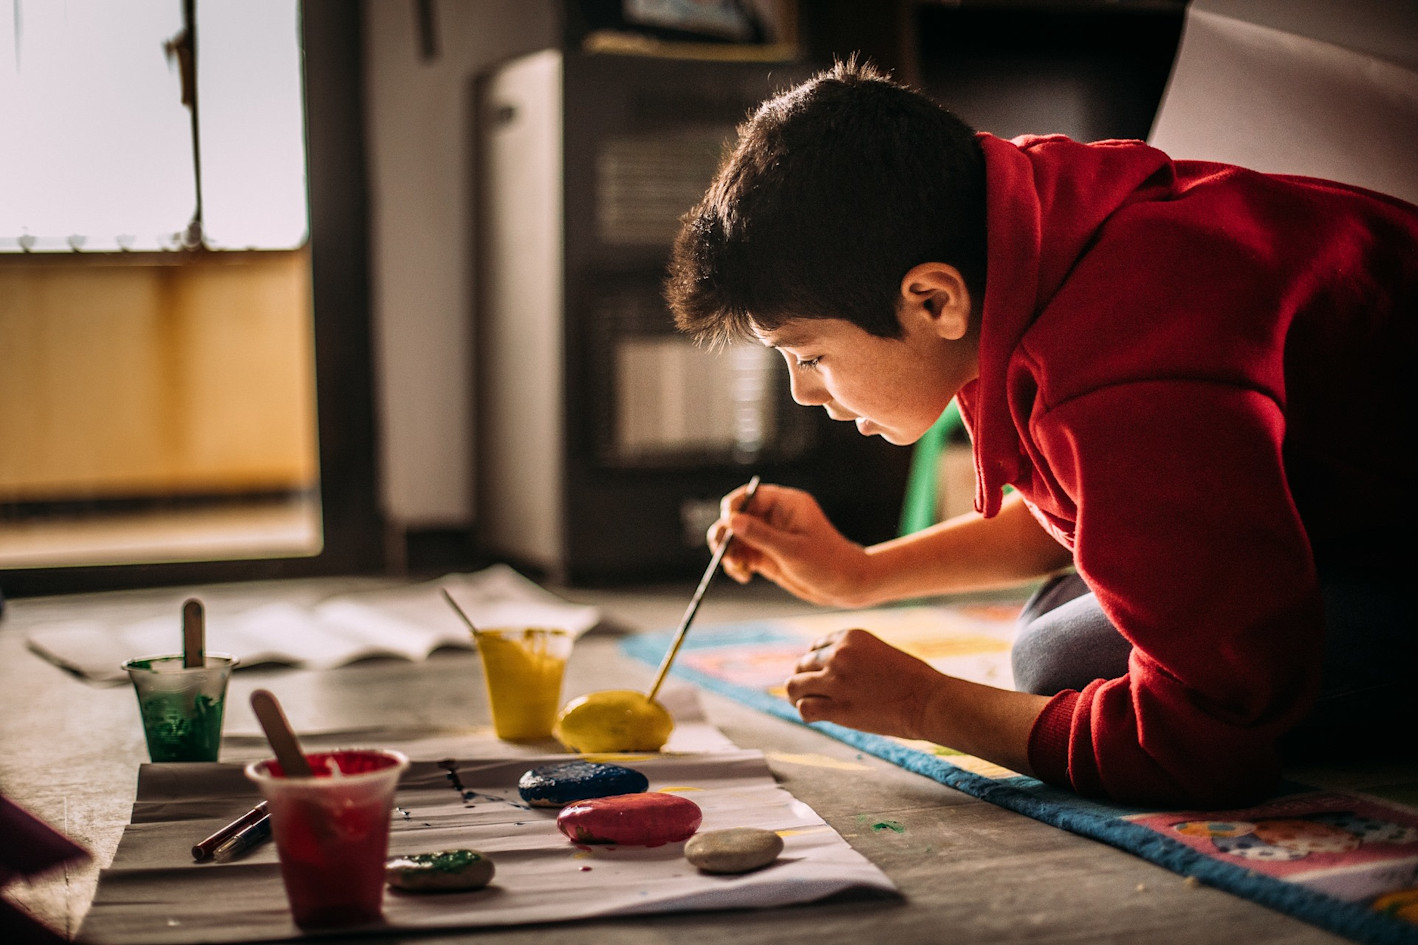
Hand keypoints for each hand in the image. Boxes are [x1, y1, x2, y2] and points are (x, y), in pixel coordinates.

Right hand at [708, 483, 873, 607]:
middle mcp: (775, 516)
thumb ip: (761, 535)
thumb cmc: (827, 564)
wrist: (846, 586)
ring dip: (728, 552)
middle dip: (726, 533)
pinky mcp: (767, 555)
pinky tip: (743, 576)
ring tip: (735, 568)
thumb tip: (731, 521)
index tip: (727, 527)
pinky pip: (742, 554)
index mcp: (786, 503)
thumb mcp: (793, 551)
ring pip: (735, 537)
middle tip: (723, 551)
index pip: (750, 496)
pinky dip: (736, 564)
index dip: (733, 508)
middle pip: (737, 516)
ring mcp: (769, 536)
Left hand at [784, 628, 942, 740]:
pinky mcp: (838, 708)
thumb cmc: (910, 679)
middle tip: (813, 693)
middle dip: (805, 678)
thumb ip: (850, 655)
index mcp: (849, 636)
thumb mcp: (877, 652)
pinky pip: (804, 708)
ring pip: (794, 685)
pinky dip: (805, 712)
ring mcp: (836, 681)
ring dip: (798, 696)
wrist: (929, 700)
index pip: (815, 646)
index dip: (815, 663)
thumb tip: (821, 670)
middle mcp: (838, 654)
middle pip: (801, 664)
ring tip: (806, 703)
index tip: (823, 675)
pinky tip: (815, 716)